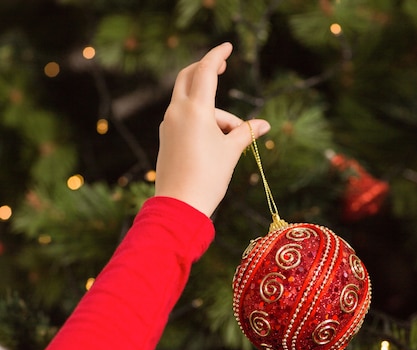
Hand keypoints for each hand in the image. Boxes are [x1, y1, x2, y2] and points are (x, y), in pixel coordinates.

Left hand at [155, 42, 269, 216]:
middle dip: (206, 70)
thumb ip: (247, 132)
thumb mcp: (232, 151)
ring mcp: (169, 125)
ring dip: (212, 110)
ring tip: (234, 138)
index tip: (228, 47)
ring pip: (190, 102)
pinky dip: (200, 120)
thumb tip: (264, 125)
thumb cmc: (208, 177)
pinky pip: (184, 118)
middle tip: (222, 67)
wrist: (180, 205)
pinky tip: (215, 140)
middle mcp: (177, 112)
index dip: (218, 55)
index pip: (206, 70)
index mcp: (195, 109)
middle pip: (188, 76)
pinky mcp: (166, 138)